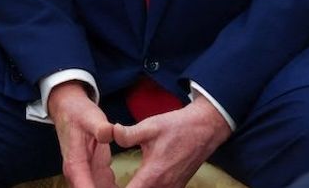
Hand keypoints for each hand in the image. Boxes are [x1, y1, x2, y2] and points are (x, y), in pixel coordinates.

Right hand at [49, 80, 116, 187]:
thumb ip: (100, 128)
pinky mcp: (93, 170)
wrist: (69, 110)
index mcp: (76, 163)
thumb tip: (108, 134)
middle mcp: (78, 173)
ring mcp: (85, 173)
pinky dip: (113, 187)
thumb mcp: (91, 118)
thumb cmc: (79, 114)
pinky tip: (130, 187)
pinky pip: (103, 185)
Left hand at [113, 94, 232, 187]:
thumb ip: (128, 134)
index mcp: (152, 175)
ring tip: (128, 183)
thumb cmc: (177, 127)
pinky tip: (140, 183)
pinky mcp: (177, 187)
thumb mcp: (150, 126)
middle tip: (109, 185)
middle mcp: (163, 187)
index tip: (103, 186)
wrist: (206, 127)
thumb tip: (108, 133)